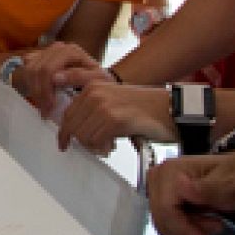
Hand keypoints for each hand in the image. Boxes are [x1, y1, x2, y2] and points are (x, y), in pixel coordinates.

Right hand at [16, 41, 107, 114]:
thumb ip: (80, 77)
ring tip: (44, 107)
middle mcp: (58, 48)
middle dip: (39, 92)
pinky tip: (41, 96)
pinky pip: (28, 69)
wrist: (98, 78)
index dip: (46, 89)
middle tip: (45, 111)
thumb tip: (56, 78)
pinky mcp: (40, 57)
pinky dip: (31, 84)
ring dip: (35, 90)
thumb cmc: (100, 80)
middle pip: (38, 70)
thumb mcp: (97, 80)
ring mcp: (48, 51)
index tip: (50, 108)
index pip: (49, 69)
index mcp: (71, 51)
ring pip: (30, 70)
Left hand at [56, 83, 171, 154]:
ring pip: (83, 136)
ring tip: (107, 145)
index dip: (65, 131)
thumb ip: (93, 110)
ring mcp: (104, 105)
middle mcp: (95, 93)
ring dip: (94, 146)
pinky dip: (103, 148)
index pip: (68, 113)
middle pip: (72, 126)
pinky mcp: (114, 119)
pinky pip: (96, 141)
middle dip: (81, 142)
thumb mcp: (113, 101)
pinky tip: (113, 145)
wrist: (171, 109)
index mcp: (92, 86)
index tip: (63, 143)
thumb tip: (74, 130)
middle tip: (96, 148)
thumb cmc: (145, 109)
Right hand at [147, 150, 234, 234]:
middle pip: (161, 216)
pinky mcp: (163, 194)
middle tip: (216, 225)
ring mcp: (159, 185)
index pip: (166, 209)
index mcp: (172, 170)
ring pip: (162, 221)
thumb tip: (180, 186)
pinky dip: (184, 226)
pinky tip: (202, 220)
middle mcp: (159, 175)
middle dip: (188, 229)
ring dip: (187, 229)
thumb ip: (207, 189)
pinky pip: (166, 220)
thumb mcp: (232, 186)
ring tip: (212, 222)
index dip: (184, 228)